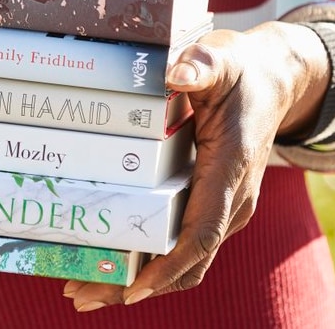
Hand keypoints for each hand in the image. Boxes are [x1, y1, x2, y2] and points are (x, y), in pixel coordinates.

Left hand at [63, 21, 328, 310]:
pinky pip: (181, 241)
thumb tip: (176, 76)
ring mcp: (223, 205)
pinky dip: (147, 258)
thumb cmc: (242, 72)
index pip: (201, 233)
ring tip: (82, 285)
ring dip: (136, 277)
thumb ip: (202, 65)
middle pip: (186, 260)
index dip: (167, 266)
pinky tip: (110, 256)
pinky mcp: (210, 201)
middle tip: (80, 295)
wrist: (272, 80)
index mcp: (230, 171)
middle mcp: (231, 200)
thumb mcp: (222, 59)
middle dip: (136, 284)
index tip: (131, 289)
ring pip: (183, 258)